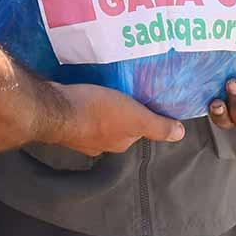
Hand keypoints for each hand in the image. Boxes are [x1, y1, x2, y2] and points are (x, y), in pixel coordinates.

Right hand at [51, 83, 186, 156]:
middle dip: (117, 114)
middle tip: (119, 94)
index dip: (139, 116)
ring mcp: (79, 135)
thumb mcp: (136, 117)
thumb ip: (158, 126)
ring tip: (100, 91)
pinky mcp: (64, 122)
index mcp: (119, 143)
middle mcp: (99, 144)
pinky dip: (82, 107)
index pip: (135, 131)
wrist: (56, 109)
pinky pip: (78, 114)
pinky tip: (81, 94)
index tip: (137, 101)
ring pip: (95, 121)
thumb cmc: (97, 113)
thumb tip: (180, 134)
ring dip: (98, 110)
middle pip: (115, 127)